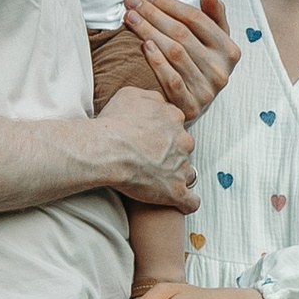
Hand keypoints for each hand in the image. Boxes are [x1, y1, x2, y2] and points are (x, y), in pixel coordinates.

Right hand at [90, 84, 195, 205]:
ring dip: (175, 177)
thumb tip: (159, 102)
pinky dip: (186, 203)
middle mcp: (184, 141)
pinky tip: (180, 203)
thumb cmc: (114, 122)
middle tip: (150, 161)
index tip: (151, 142)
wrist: (108, 150)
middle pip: (184, 149)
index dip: (164, 135)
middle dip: (171, 155)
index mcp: (175, 118)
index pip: (176, 127)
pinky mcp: (176, 191)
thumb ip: (151, 98)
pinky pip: (191, 201)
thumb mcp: (130, 95)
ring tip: (157, 182)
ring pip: (187, 173)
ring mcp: (182, 167)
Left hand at [124, 0, 237, 118]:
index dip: (170, 4)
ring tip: (131, 18)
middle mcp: (220, 70)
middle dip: (154, 14)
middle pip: (182, 34)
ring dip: (149, 31)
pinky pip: (171, 80)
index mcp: (229, 50)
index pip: (197, 19)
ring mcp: (206, 90)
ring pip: (174, 53)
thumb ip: (214, 17)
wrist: (194, 104)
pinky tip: (143, 45)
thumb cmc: (201, 66)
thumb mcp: (214, 41)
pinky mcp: (191, 106)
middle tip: (132, 2)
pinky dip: (157, 61)